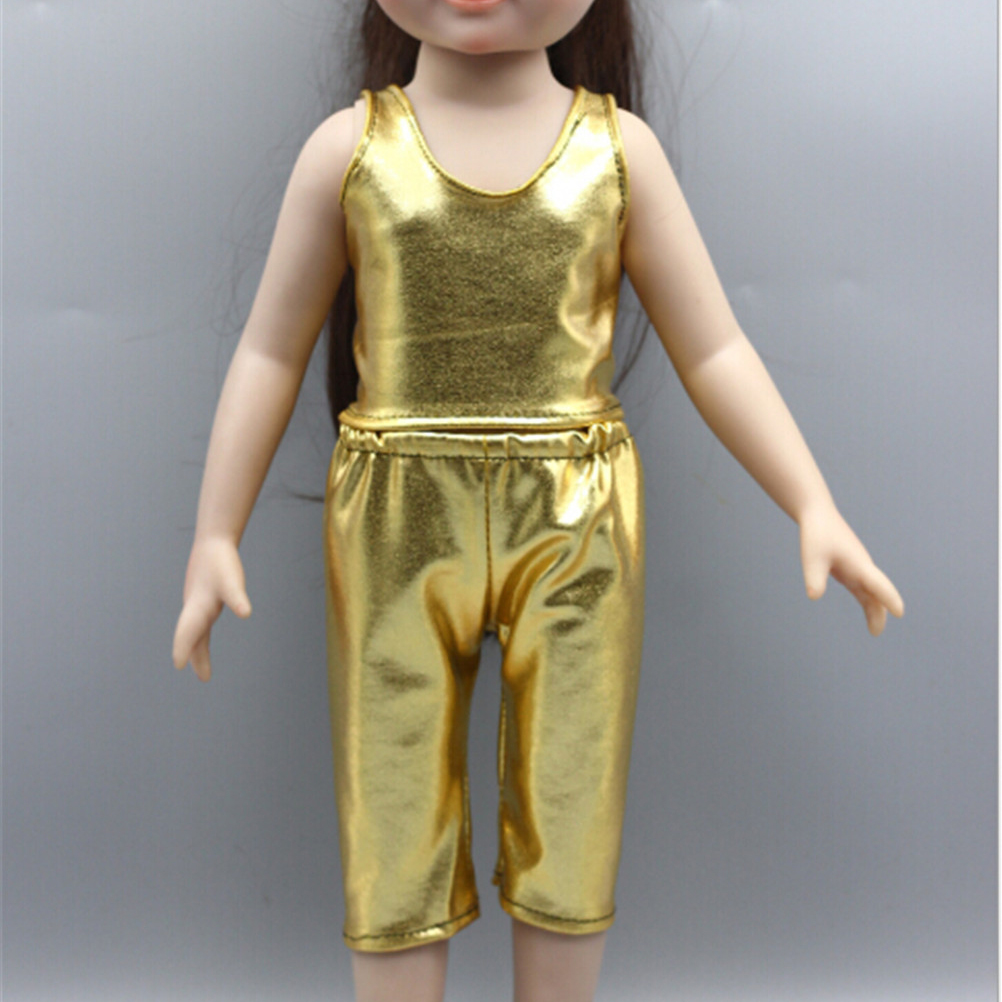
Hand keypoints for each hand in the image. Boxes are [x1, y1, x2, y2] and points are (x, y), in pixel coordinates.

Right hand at [172, 536, 251, 680]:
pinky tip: (202, 634)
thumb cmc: (221, 561)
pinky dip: (199, 633)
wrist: (213, 541)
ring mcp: (197, 602)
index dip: (182, 649)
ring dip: (196, 648)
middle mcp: (194, 607)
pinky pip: (199, 621)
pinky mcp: (203, 597)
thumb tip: (245, 613)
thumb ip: (237, 597)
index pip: (188, 634)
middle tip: (204, 678)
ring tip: (199, 665)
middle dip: (195, 657)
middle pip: (192, 637)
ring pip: (194, 630)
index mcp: (198, 607)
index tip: (178, 665)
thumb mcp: (232, 580)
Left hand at [798, 502, 903, 636]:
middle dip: (879, 613)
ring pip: (872, 592)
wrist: (818, 515)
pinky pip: (864, 589)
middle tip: (875, 632)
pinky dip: (868, 601)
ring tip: (874, 630)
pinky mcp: (851, 568)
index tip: (900, 612)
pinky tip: (868, 612)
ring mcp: (858, 568)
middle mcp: (863, 567)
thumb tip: (814, 596)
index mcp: (858, 564)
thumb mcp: (812, 557)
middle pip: (877, 593)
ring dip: (875, 610)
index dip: (889, 598)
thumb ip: (814, 577)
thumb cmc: (816, 534)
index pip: (877, 584)